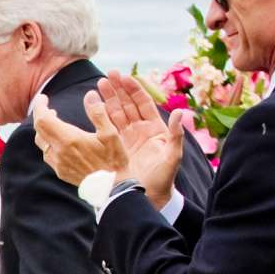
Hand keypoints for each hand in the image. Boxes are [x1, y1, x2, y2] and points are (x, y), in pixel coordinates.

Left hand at [33, 98, 127, 186]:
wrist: (113, 188)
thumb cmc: (114, 160)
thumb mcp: (111, 133)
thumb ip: (98, 113)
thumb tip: (89, 95)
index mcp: (69, 140)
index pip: (43, 119)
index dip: (39, 106)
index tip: (43, 98)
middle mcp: (59, 152)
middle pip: (39, 130)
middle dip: (41, 115)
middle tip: (49, 107)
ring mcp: (58, 164)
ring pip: (41, 143)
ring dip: (44, 130)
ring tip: (55, 121)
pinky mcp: (61, 172)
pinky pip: (47, 154)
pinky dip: (48, 143)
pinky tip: (60, 141)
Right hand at [91, 71, 185, 205]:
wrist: (148, 197)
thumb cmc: (163, 179)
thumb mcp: (173, 157)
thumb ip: (176, 135)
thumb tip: (180, 112)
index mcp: (155, 128)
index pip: (143, 103)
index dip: (134, 90)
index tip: (124, 77)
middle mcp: (140, 130)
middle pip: (127, 104)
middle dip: (118, 89)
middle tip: (107, 75)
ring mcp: (126, 137)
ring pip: (116, 113)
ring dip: (108, 99)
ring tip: (98, 85)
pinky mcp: (115, 147)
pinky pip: (108, 127)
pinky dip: (101, 115)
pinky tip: (94, 105)